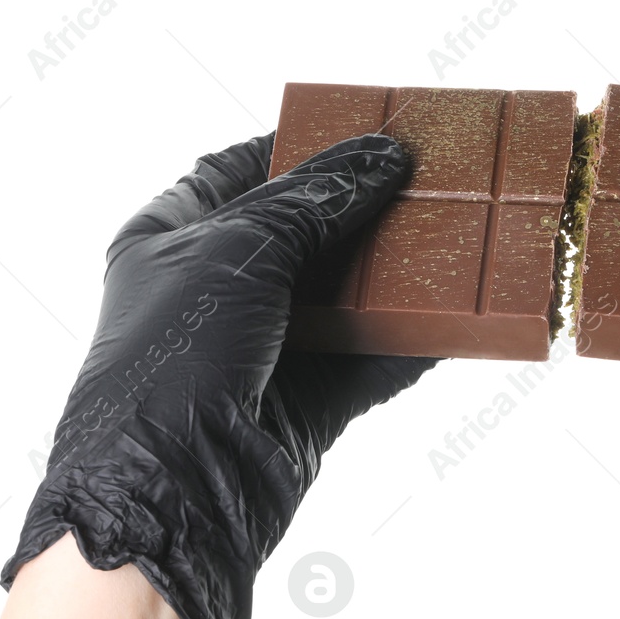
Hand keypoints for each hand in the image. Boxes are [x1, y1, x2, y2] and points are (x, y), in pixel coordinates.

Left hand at [5, 133, 435, 618]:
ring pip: (341, 299)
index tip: (361, 129)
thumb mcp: (240, 250)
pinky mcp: (305, 405)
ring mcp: (262, 351)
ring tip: (451, 237)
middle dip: (361, 210)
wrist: (174, 489)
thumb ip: (316, 200)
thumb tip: (384, 158)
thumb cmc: (174, 356)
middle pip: (302, 234)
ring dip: (392, 276)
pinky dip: (408, 342)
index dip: (296, 147)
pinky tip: (451, 318)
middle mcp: (212, 293)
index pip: (236, 171)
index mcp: (168, 239)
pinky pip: (368, 362)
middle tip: (427, 179)